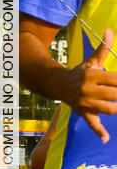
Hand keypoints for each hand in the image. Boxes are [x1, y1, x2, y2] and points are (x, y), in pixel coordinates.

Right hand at [63, 28, 116, 142]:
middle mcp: (88, 89)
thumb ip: (104, 47)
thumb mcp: (92, 61)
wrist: (58, 85)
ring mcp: (86, 102)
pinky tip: (106, 139)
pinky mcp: (84, 113)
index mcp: (92, 75)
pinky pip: (92, 124)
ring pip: (108, 108)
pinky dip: (99, 132)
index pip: (115, 79)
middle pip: (114, 93)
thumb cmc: (81, 72)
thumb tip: (110, 30)